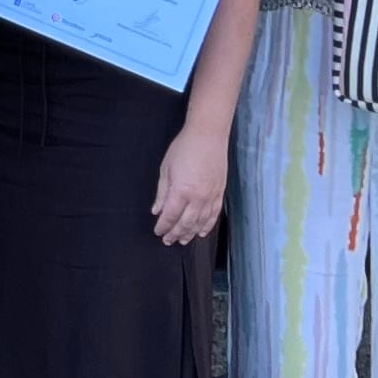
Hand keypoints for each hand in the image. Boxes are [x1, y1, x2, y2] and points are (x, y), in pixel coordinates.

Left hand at [151, 123, 227, 244]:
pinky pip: (214, 215)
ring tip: (183, 240)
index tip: (158, 231)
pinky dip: (207, 226)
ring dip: (190, 233)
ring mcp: (211, 196)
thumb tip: (157, 210)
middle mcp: (198, 197)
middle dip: (175, 234)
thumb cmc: (184, 148)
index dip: (163, 226)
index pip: (170, 216)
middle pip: (185, 223)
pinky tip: (201, 232)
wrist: (208, 136)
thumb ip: (162, 193)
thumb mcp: (166, 169)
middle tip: (168, 241)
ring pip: (200, 222)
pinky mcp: (220, 193)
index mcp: (181, 191)